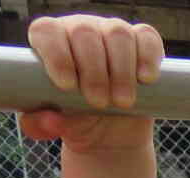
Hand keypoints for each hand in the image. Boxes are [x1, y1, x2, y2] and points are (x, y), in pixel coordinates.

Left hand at [21, 15, 164, 154]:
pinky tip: (145, 79)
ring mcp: (111, 33)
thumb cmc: (76, 122)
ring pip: (117, 34)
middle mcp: (80, 30)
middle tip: (97, 103)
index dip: (56, 54)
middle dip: (93, 71)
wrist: (110, 134)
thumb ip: (42, 125)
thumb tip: (50, 121)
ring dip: (121, 71)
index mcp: (51, 41)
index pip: (47, 32)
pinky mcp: (142, 44)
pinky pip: (147, 38)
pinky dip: (148, 57)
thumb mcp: (55, 125)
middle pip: (84, 32)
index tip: (67, 86)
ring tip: (122, 102)